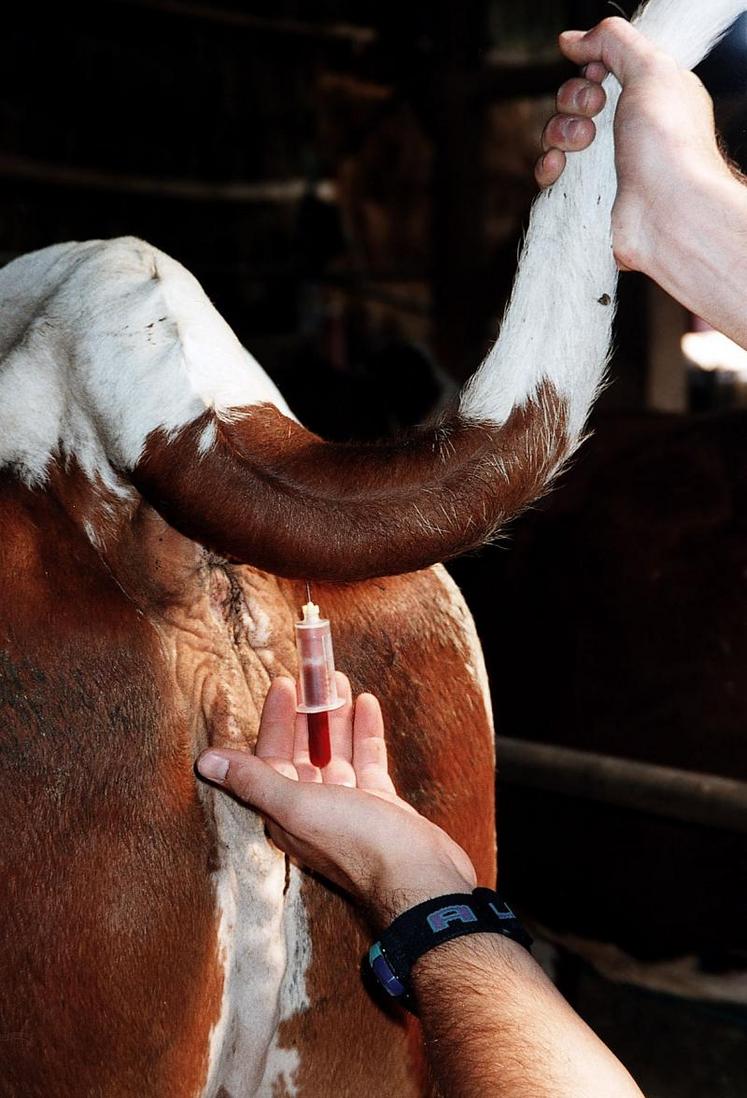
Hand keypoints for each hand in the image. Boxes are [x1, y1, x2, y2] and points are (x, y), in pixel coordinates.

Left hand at [197, 674, 475, 923]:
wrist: (419, 880)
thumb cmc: (358, 843)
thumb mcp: (299, 807)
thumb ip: (255, 781)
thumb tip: (206, 762)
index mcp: (288, 811)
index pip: (273, 756)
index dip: (276, 720)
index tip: (283, 684)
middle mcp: (314, 808)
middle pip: (306, 750)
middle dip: (308, 713)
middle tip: (314, 675)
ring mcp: (349, 806)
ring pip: (337, 751)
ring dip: (337, 716)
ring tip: (340, 680)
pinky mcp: (379, 805)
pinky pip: (367, 761)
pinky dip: (365, 732)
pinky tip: (367, 704)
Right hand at [535, 17, 729, 273]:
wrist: (668, 211)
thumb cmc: (669, 142)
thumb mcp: (651, 69)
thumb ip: (612, 42)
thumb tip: (570, 40)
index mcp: (644, 96)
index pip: (601, 70)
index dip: (591, 69)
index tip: (600, 75)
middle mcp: (623, 129)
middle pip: (573, 100)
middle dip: (574, 100)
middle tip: (597, 112)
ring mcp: (601, 164)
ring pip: (556, 134)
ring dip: (560, 131)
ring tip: (583, 144)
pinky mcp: (583, 196)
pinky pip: (549, 173)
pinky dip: (548, 165)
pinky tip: (559, 167)